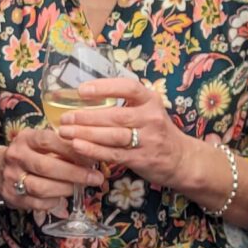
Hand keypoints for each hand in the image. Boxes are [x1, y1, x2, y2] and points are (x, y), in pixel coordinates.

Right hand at [0, 124, 84, 219]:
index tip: (91, 157)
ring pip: (42, 188)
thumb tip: (91, 155)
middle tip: (95, 178)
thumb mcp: (39, 142)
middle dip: (75, 173)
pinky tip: (63, 198)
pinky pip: (37, 203)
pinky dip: (54, 202)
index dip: (72, 149)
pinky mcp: (12, 197)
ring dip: (66, 189)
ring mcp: (11, 178)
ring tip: (80, 187)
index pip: (48, 140)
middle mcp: (16, 156)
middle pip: (47, 166)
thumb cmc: (28, 154)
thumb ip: (61, 146)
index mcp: (25, 138)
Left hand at [50, 76, 208, 193]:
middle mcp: (151, 118)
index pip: (128, 87)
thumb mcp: (148, 110)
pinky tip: (77, 147)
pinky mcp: (141, 159)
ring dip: (85, 133)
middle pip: (115, 115)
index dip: (104, 87)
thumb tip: (85, 95)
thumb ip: (125, 103)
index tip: (81, 90)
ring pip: (112, 136)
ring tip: (65, 132)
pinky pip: (113, 154)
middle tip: (65, 117)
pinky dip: (93, 150)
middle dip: (86, 116)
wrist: (182, 159)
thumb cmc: (156, 131)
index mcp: (151, 100)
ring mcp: (148, 140)